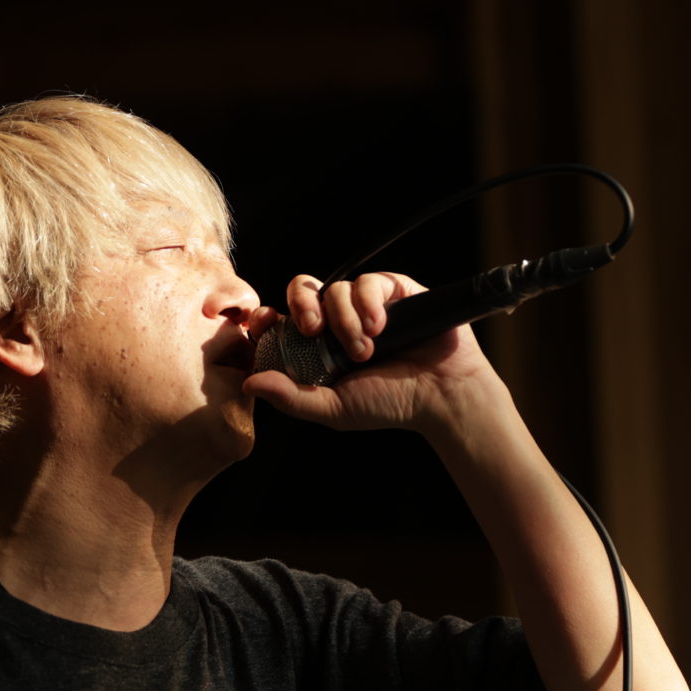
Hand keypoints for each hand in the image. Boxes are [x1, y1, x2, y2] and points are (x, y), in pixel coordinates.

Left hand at [242, 272, 498, 434]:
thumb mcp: (333, 408)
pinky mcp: (394, 290)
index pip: (282, 319)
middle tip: (312, 331)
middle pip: (302, 290)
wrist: (441, 395)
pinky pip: (367, 281)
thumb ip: (291, 398)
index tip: (265, 324)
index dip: (269, 317)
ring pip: (335, 287)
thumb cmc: (390, 404)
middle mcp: (339, 320)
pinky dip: (367, 303)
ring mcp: (366, 303)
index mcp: (318, 346)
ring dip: (344, 319)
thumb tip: (248, 383)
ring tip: (365, 350)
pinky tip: (379, 328)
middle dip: (301, 305)